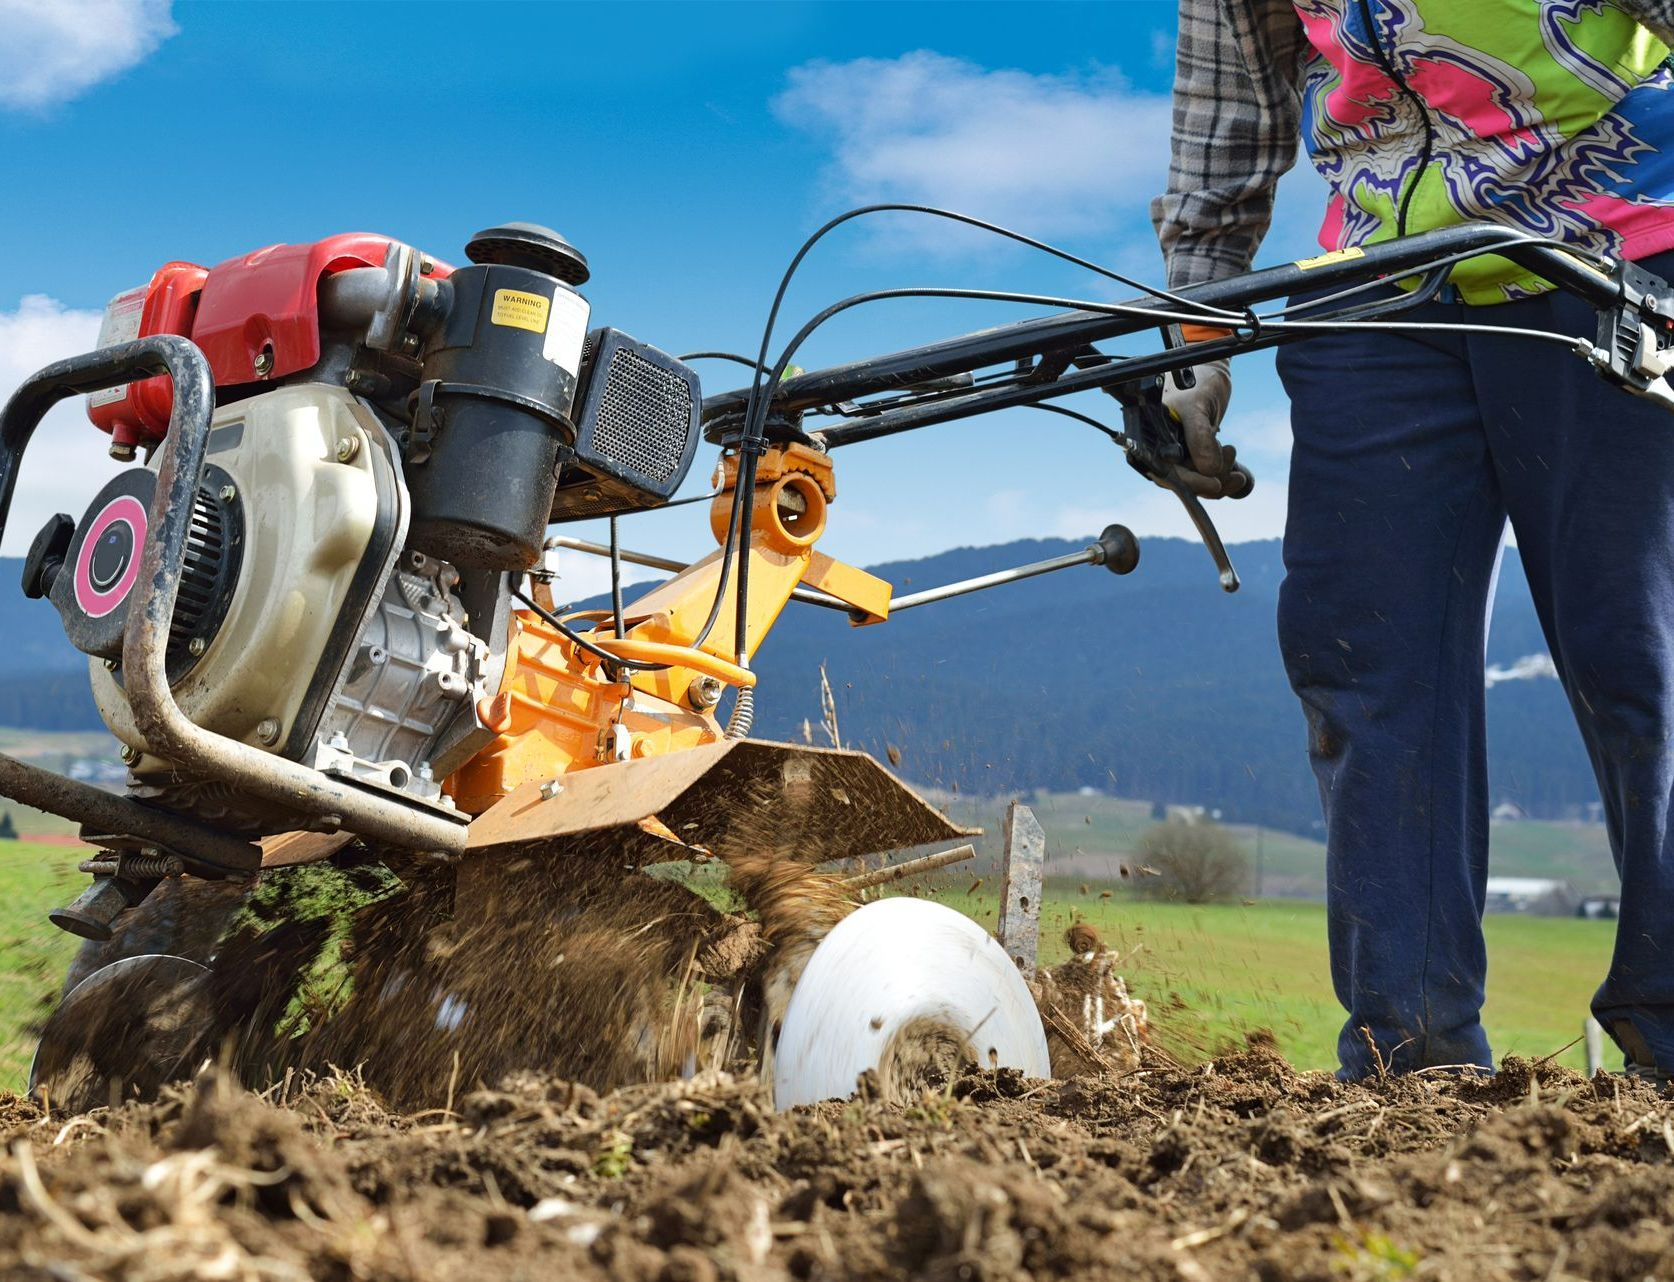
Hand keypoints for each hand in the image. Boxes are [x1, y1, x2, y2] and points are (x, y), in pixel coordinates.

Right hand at [1159, 359, 1240, 497]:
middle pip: (1185, 482)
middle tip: (1233, 461)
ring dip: (1220, 476)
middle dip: (1211, 479)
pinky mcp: (1192, 456)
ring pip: (1198, 481)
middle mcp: (1160, 451)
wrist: (1209, 371)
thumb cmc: (1196, 381)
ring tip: (1232, 451)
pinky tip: (1236, 464)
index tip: (1216, 484)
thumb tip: (1208, 470)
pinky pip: (1206, 476)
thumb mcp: (1197, 406)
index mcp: (1151, 440)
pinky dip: (1223, 474)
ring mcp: (1177, 455)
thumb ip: (1199, 437)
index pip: (1168, 474)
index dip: (1192, 483)